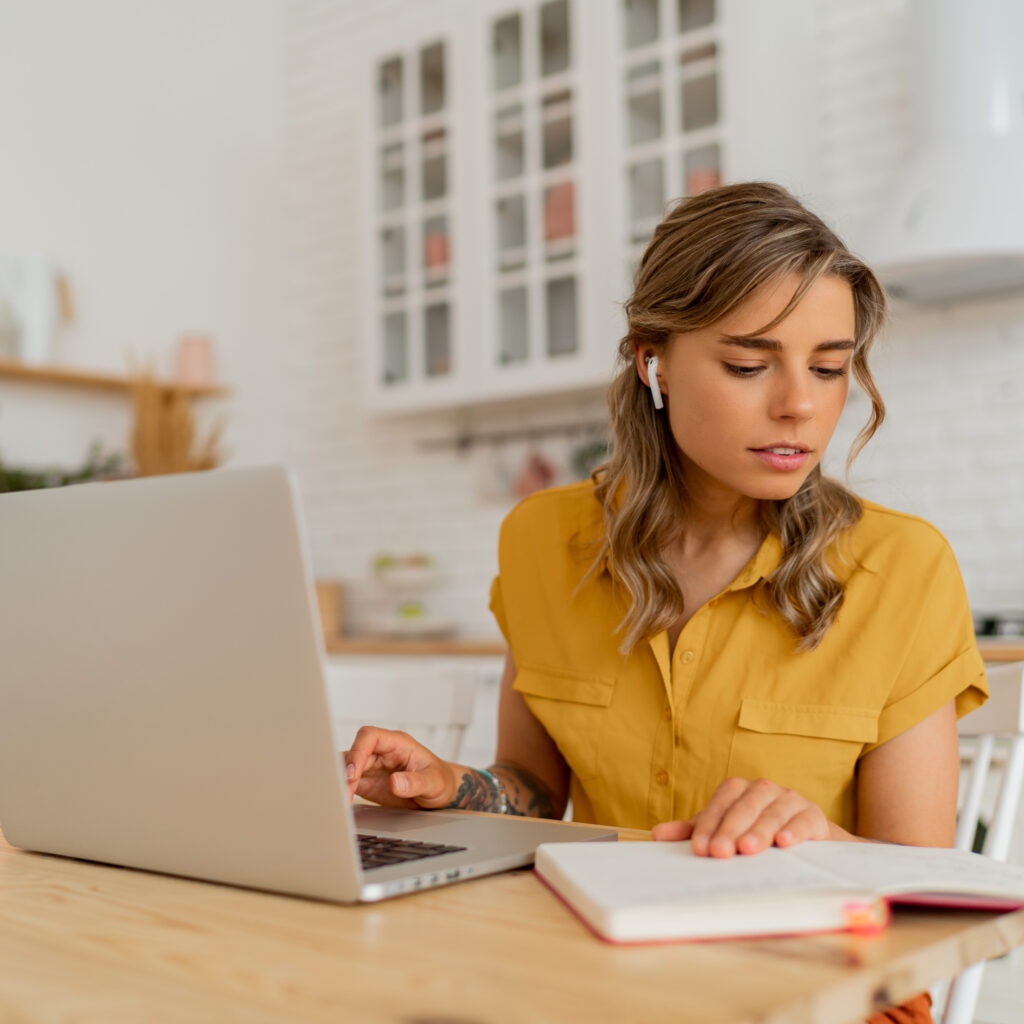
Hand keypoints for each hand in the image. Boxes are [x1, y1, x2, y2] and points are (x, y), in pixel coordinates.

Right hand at [343, 726, 457, 808]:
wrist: (441, 793)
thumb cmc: (440, 779)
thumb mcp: (434, 781)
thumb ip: (415, 782)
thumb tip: (395, 782)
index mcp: (397, 744)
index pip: (369, 736)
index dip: (357, 751)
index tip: (352, 773)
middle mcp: (381, 753)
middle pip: (353, 753)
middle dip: (345, 773)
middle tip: (344, 794)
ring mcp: (372, 768)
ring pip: (346, 768)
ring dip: (341, 784)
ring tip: (342, 803)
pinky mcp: (368, 783)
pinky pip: (349, 784)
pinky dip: (343, 793)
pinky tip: (343, 805)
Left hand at [651, 777, 834, 856]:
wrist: (804, 838)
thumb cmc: (754, 832)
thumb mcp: (723, 831)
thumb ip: (693, 831)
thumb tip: (657, 835)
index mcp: (738, 790)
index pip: (720, 805)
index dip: (708, 826)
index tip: (699, 850)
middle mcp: (763, 789)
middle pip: (744, 808)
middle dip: (730, 831)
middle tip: (720, 853)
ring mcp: (789, 799)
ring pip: (772, 813)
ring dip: (759, 831)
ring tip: (748, 850)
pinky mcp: (813, 815)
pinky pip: (803, 820)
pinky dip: (794, 830)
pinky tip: (784, 843)